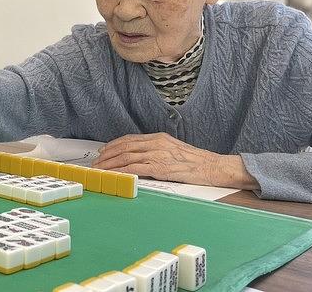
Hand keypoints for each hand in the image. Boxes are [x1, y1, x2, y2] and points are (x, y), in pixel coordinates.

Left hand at [91, 132, 257, 188]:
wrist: (215, 167)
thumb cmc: (197, 161)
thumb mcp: (175, 149)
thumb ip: (158, 150)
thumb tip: (141, 156)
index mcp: (159, 138)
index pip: (130, 139)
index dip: (113, 145)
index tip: (103, 151)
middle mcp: (156, 143)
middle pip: (124, 146)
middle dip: (107, 155)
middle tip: (96, 162)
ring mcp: (158, 155)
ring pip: (126, 156)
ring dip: (110, 163)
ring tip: (100, 169)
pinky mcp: (160, 167)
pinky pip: (135, 168)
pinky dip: (121, 170)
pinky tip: (113, 174)